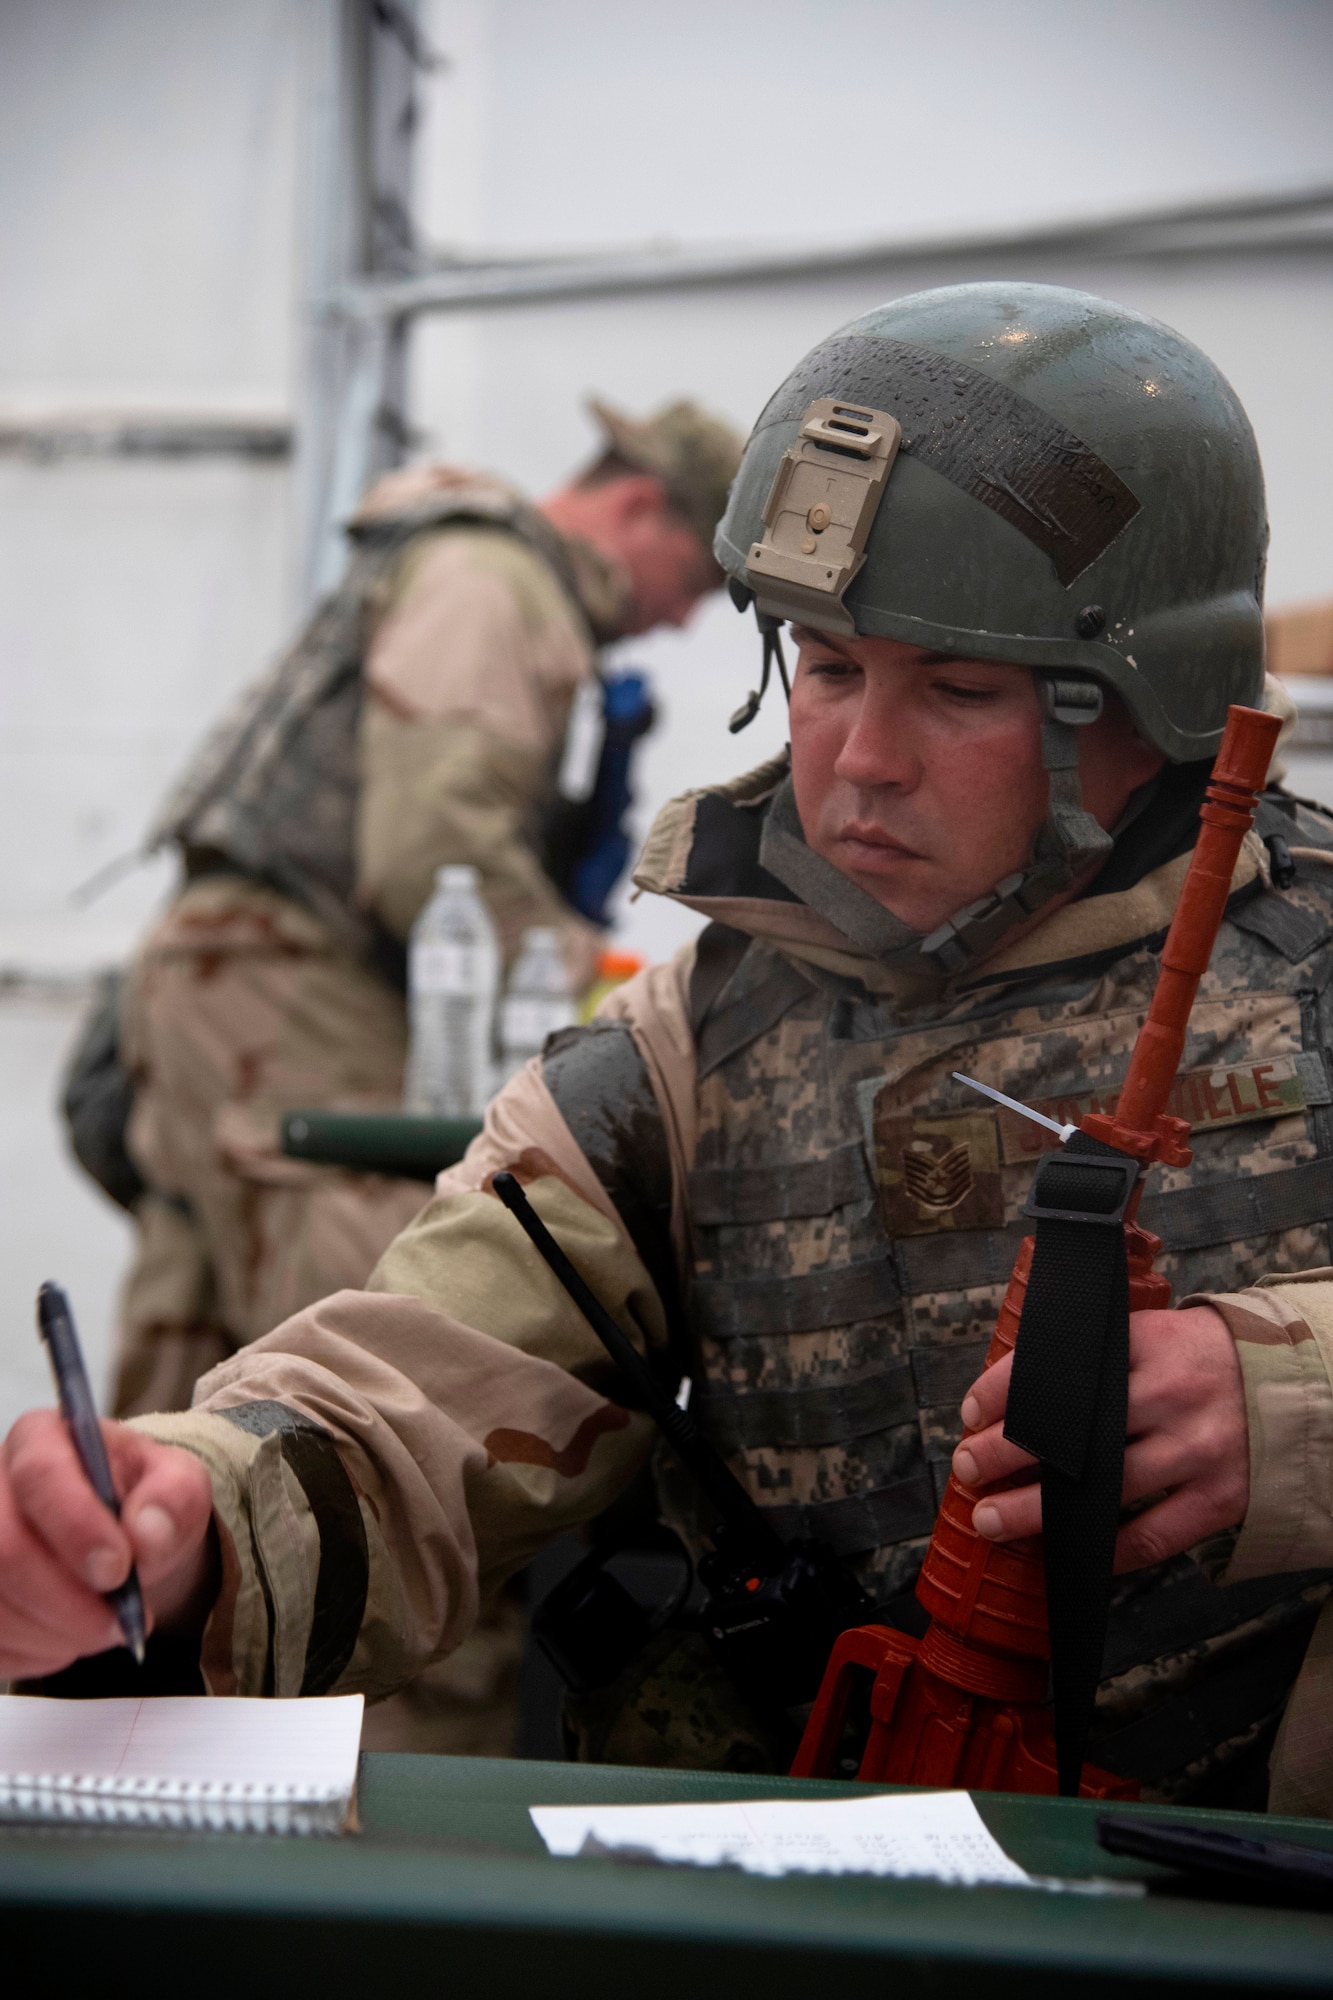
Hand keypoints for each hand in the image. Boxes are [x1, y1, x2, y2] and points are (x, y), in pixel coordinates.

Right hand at [0, 1410, 216, 1679]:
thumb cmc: (142, 1502)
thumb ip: (174, 1497)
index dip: (76, 1528)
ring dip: (56, 1634)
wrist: (122, 1541)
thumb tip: (148, 1533)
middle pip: (3, 1549)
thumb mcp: (177, 1485)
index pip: (40, 1474)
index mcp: (41, 1439)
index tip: (118, 1570)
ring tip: (101, 1626)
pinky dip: (36, 1654)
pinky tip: (68, 1636)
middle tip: (118, 1622)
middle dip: (67, 1601)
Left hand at [951, 1305, 1248, 1572]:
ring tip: (992, 1520)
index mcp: (1149, 1343)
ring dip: (1036, 1511)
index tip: (969, 1412)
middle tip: (966, 1468)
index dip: (1004, 1391)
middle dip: (1007, 1453)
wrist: (1290, 1383)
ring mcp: (1199, 1450)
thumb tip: (1010, 1399)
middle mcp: (1174, 1395)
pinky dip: (1101, 1550)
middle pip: (1073, 1431)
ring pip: (1102, 1491)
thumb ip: (1092, 1361)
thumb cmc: (1197, 1360)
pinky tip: (1065, 1552)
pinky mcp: (1220, 1499)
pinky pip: (1150, 1538)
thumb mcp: (1148, 1335)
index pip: (1061, 1365)